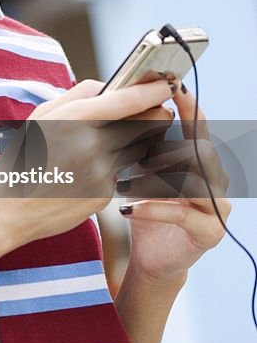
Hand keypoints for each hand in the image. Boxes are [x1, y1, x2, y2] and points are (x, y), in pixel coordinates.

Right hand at [0, 77, 177, 252]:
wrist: (8, 209)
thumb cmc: (23, 157)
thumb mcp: (41, 117)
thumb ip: (76, 96)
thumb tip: (107, 86)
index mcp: (73, 119)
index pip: (126, 100)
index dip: (153, 91)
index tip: (167, 84)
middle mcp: (91, 145)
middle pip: (143, 125)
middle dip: (156, 116)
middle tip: (161, 110)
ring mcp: (99, 173)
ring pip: (138, 149)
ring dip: (142, 140)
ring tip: (131, 136)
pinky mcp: (103, 196)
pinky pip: (119, 173)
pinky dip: (116, 167)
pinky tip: (95, 169)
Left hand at [117, 85, 230, 283]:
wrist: (152, 257)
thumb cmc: (148, 208)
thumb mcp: (144, 171)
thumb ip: (145, 143)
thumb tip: (127, 107)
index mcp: (201, 161)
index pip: (198, 127)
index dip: (189, 106)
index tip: (174, 85)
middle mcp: (216, 180)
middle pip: (199, 151)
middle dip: (165, 150)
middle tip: (135, 155)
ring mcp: (217, 206)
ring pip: (190, 181)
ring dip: (153, 181)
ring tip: (124, 185)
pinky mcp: (210, 231)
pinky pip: (181, 213)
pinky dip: (151, 208)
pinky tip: (127, 208)